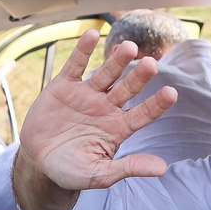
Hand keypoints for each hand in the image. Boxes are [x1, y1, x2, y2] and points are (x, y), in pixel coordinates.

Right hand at [12, 30, 176, 209]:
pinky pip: (75, 66)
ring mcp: (87, 94)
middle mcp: (107, 107)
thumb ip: (128, 167)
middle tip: (152, 65)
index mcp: (119, 127)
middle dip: (139, 77)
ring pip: (106, 74)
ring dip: (117, 61)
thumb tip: (162, 169)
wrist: (39, 162)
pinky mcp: (65, 86)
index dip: (157, 104)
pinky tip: (92, 35)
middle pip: (127, 89)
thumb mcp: (100, 174)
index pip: (143, 114)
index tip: (171, 94)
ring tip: (129, 48)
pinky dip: (83, 51)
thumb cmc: (72, 170)